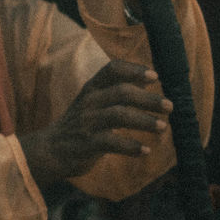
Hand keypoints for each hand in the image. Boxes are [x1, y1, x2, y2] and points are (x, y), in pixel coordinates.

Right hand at [19, 59, 172, 186]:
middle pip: (122, 93)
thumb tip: (150, 79)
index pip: (113, 69)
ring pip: (119, 115)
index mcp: (93, 88)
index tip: (155, 76)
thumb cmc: (80, 125)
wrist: (50, 150)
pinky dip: (131, 146)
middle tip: (169, 107)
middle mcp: (89, 101)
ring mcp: (87, 122)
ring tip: (163, 127)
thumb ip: (116, 90)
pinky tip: (145, 150)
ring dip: (144, 121)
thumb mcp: (93, 102)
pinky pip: (111, 142)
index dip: (134, 70)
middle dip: (148, 99)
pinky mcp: (86, 143)